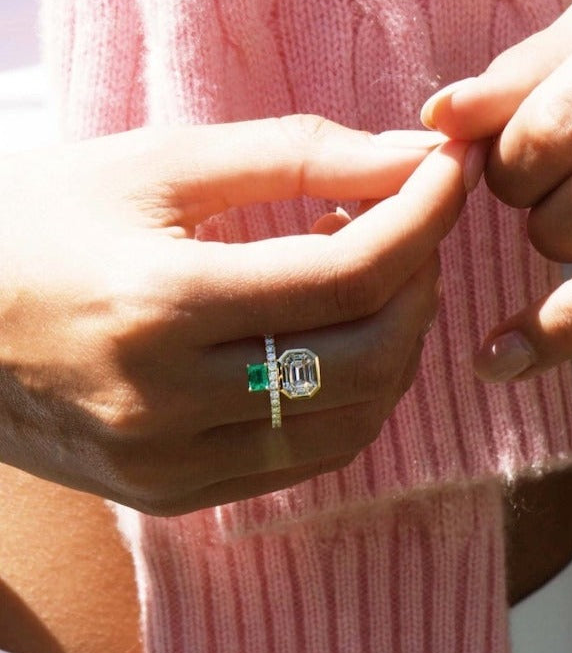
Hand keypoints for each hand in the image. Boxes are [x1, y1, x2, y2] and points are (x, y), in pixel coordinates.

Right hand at [0, 116, 476, 512]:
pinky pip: (309, 459)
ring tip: (376, 280)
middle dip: (420, 286)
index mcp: (155, 304)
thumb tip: (416, 161)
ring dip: (397, 345)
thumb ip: (296, 155)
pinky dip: (353, 399)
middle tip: (415, 229)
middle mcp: (167, 403)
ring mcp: (170, 466)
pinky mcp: (173, 497)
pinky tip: (338, 341)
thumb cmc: (36, 220)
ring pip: (353, 421)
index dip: (421, 220)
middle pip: (367, 359)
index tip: (449, 177)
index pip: (347, 276)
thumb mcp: (156, 164)